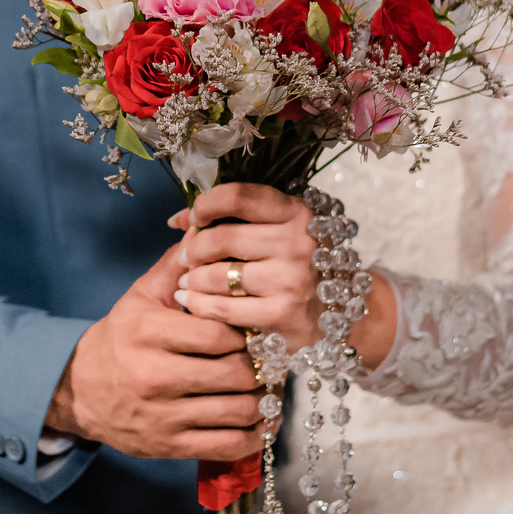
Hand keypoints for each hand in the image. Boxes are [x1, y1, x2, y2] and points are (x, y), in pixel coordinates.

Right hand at [44, 244, 264, 461]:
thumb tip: (204, 229)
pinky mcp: (169, 446)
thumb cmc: (121, 337)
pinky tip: (261, 420)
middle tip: (271, 359)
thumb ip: (177, 266)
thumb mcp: (142, 295)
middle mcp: (154, 375)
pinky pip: (228, 446)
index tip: (254, 330)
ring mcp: (163, 415)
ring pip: (238, 411)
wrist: (79, 389)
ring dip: (264, 401)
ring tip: (270, 387)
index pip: (219, 334)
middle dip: (261, 366)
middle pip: (236, 373)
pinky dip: (255, 435)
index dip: (245, 332)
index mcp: (150, 333)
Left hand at [171, 183, 321, 349]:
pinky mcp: (279, 314)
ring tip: (187, 280)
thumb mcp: (279, 233)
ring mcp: (290, 280)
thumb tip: (179, 219)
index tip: (197, 218)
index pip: (240, 196)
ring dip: (193, 278)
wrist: (333, 317)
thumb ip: (233, 220)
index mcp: (297, 213)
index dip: (207, 204)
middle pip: (223, 238)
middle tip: (186, 258)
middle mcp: (298, 243)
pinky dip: (198, 303)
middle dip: (194, 249)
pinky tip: (191, 299)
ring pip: (218, 274)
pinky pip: (221, 307)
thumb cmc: (297, 268)